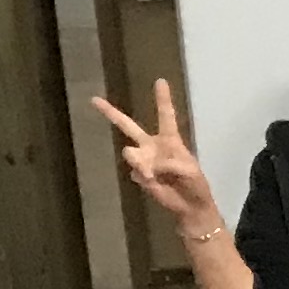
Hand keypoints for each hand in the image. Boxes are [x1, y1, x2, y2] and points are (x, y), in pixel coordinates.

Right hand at [87, 80, 222, 248]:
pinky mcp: (140, 174)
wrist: (190, 206)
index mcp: (170, 140)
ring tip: (156, 175)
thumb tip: (150, 166)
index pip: (166, 116)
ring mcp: (144, 159)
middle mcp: (153, 145)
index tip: (160, 81)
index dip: (163, 99)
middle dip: (111, 112)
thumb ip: (170, 163)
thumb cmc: (195, 185)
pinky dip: (146, 178)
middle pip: (128, 125)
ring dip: (141, 162)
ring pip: (130, 152)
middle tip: (93, 99)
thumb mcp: (190, 171)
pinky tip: (156, 184)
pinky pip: (136, 172)